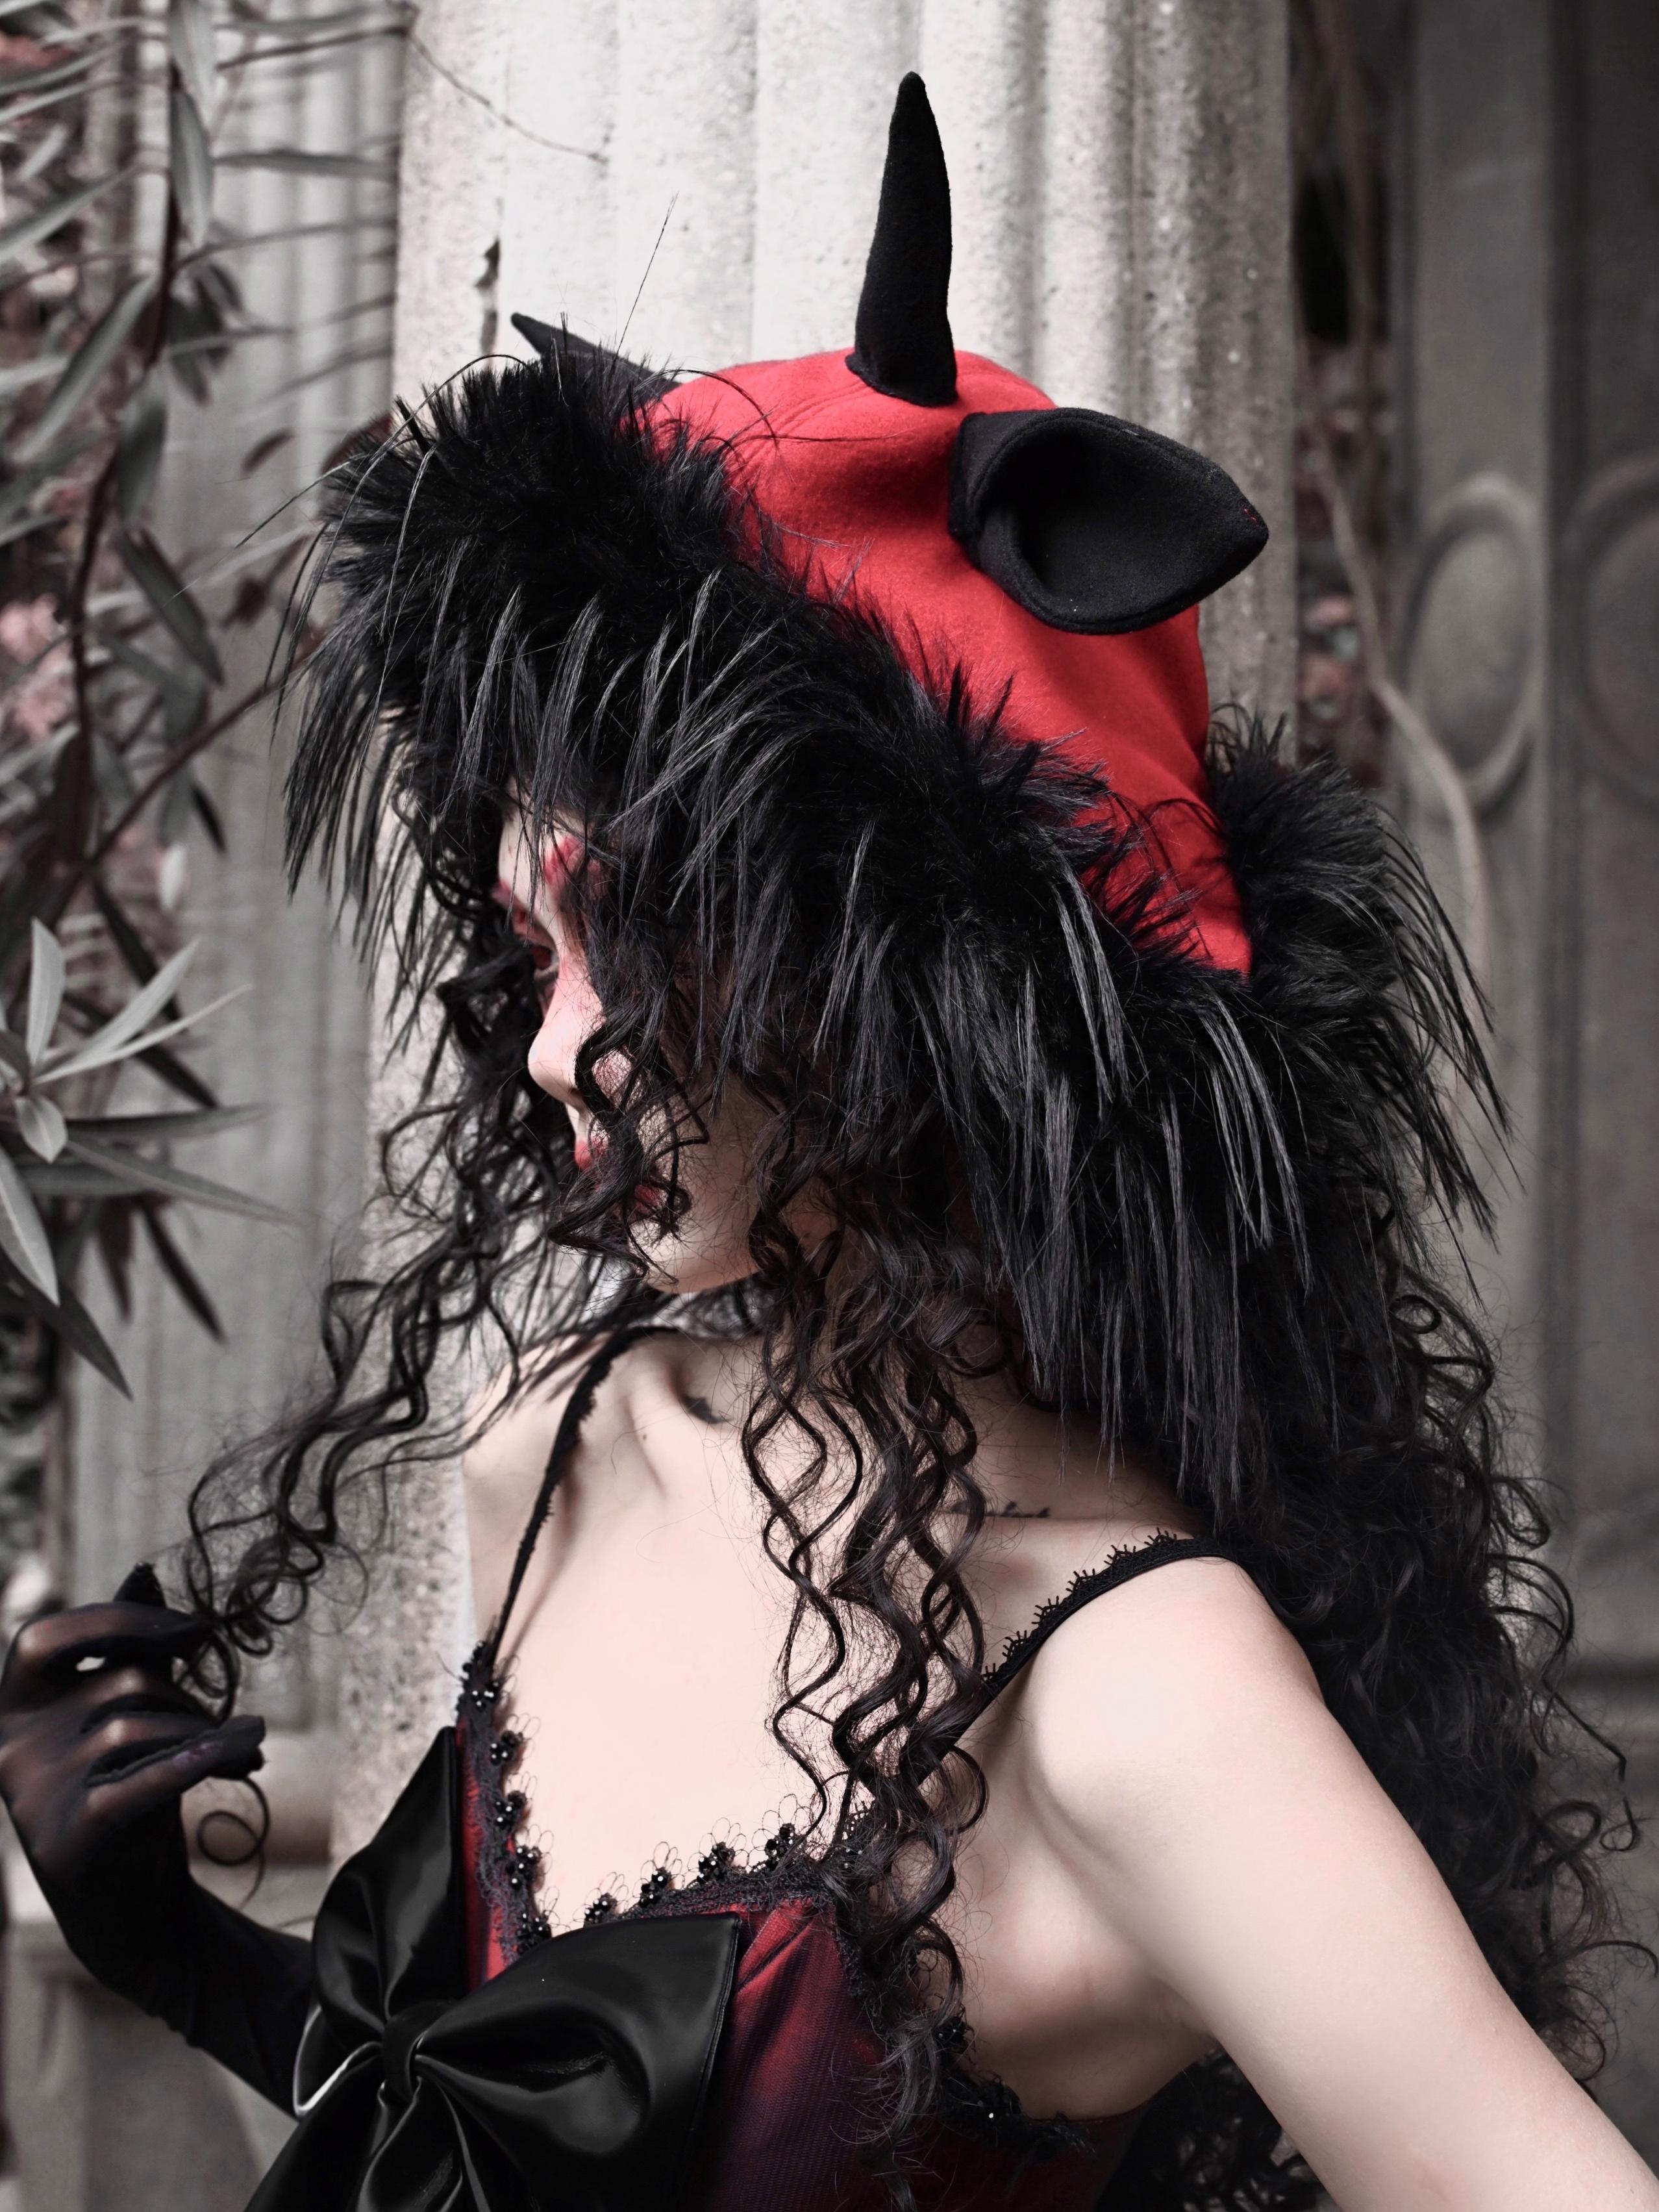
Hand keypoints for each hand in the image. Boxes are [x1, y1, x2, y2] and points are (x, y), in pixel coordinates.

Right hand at [0, 1562, 263, 2003]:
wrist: (136, 1910)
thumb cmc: (133, 1791)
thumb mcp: (127, 1715)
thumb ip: (128, 1651)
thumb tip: (142, 1572)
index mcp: (14, 1708)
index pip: (46, 1635)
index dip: (119, 1622)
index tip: (191, 1631)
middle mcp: (9, 1748)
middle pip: (120, 1683)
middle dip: (190, 1696)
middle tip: (237, 1721)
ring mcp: (31, 1798)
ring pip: (137, 1727)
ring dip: (209, 1733)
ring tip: (251, 1748)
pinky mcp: (66, 1842)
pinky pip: (141, 1781)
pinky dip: (196, 1760)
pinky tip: (244, 1752)